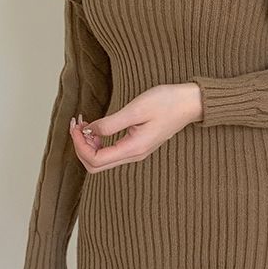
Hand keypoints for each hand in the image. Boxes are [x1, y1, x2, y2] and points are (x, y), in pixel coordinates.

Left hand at [70, 82, 203, 172]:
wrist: (190, 103)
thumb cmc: (167, 103)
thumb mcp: (136, 109)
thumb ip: (110, 123)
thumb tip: (89, 131)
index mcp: (133, 148)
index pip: (95, 160)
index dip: (79, 145)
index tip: (77, 125)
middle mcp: (133, 155)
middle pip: (95, 165)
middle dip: (80, 147)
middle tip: (77, 125)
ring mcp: (136, 152)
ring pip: (102, 160)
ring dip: (88, 145)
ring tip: (84, 124)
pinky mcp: (137, 145)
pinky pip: (110, 152)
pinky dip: (98, 142)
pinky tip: (96, 128)